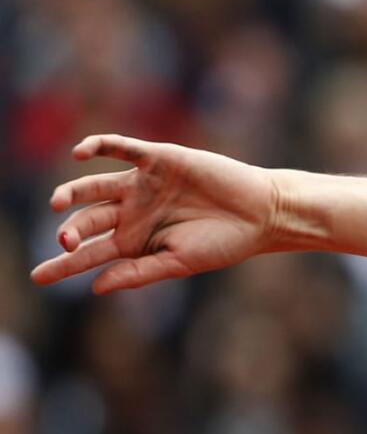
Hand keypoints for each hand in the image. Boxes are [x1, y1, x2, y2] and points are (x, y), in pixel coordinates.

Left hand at [32, 134, 278, 293]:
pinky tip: (80, 153)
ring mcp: (142, 184)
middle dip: (71, 233)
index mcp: (136, 241)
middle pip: (87, 221)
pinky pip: (121, 148)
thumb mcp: (178, 263)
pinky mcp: (157, 159)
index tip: (39, 278)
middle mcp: (132, 212)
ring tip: (58, 203)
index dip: (63, 265)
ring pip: (94, 186)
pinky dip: (99, 146)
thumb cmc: (224, 244)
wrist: (259, 213)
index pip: (91, 254)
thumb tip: (95, 287)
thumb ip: (139, 273)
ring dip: (72, 192)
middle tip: (65, 244)